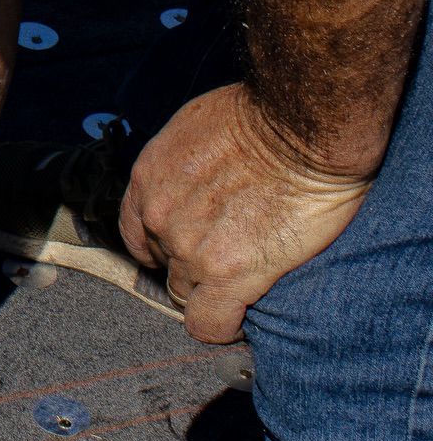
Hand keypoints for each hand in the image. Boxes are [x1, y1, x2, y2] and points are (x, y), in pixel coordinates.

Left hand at [119, 82, 376, 343]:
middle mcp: (159, 216)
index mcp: (149, 178)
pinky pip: (209, 323)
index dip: (164, 245)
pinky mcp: (227, 274)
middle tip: (231, 259)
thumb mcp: (199, 125)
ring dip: (212, 293)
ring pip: (186, 296)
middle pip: (165, 265)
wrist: (303, 126)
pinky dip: (223, 326)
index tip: (191, 248)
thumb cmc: (265, 114)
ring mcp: (190, 248)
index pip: (136, 233)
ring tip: (247, 282)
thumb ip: (184, 163)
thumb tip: (198, 179)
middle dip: (192, 267)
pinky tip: (241, 319)